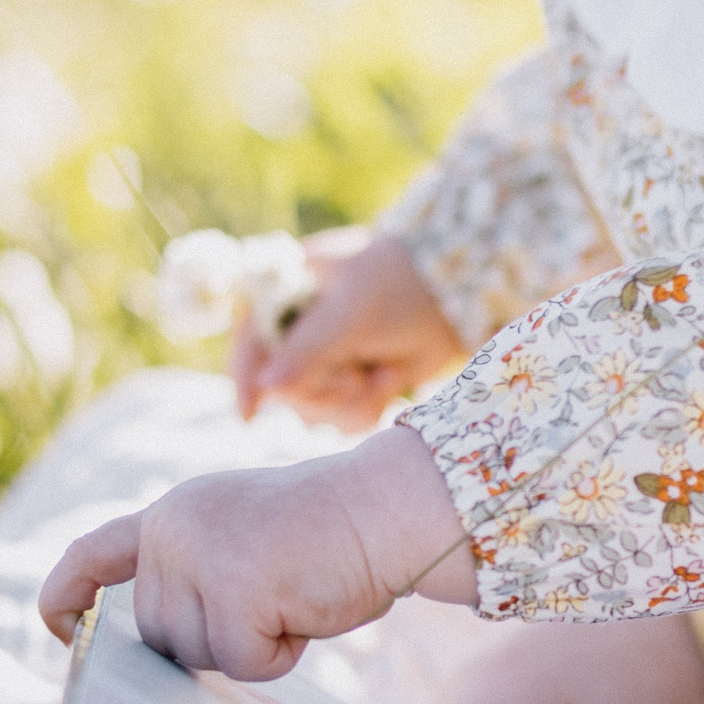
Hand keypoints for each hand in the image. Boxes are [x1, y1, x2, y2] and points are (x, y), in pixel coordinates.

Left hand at [38, 422, 480, 678]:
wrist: (388, 508)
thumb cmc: (330, 536)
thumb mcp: (242, 540)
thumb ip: (194, 576)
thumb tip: (161, 653)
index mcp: (172, 514)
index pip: (93, 553)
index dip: (65, 596)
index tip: (57, 628)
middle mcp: (171, 529)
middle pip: (158, 637)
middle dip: (215, 639)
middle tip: (274, 597)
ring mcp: (199, 555)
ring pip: (198, 656)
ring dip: (250, 647)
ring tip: (293, 595)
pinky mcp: (234, 586)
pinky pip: (243, 664)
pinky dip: (280, 656)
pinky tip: (306, 610)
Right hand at [232, 227, 466, 429]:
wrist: (459, 297)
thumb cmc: (401, 284)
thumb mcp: (351, 313)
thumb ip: (307, 350)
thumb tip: (263, 388)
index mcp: (284, 291)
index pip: (249, 338)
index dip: (243, 376)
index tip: (249, 413)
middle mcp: (297, 328)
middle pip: (280, 388)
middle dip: (320, 393)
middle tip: (353, 380)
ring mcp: (324, 359)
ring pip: (311, 410)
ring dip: (348, 403)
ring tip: (379, 376)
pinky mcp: (351, 383)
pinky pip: (341, 419)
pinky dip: (367, 408)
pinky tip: (389, 382)